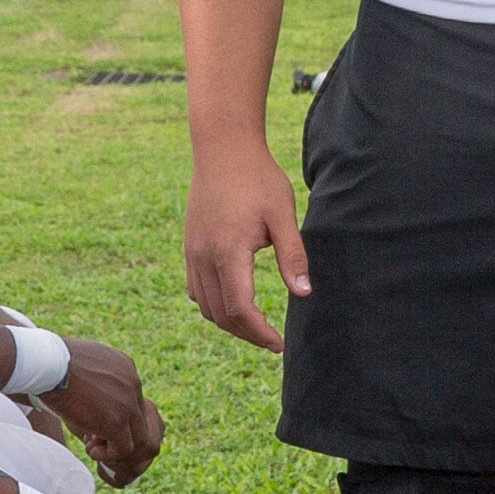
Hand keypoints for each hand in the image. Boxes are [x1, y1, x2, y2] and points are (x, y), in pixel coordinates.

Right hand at [41, 337, 164, 483]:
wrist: (48, 365)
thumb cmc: (53, 362)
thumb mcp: (82, 364)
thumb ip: (92, 378)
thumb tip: (83, 389)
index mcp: (125, 368)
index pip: (131, 398)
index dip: (115, 413)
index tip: (93, 418)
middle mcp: (133, 384)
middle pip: (138, 418)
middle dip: (118, 431)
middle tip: (94, 436)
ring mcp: (128, 404)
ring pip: (136, 436)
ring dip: (116, 445)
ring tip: (93, 447)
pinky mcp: (117, 423)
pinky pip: (124, 448)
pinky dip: (109, 454)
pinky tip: (91, 451)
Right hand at [184, 138, 309, 351]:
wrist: (223, 150)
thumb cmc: (258, 179)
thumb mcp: (283, 215)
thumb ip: (293, 256)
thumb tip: (304, 293)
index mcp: (228, 252)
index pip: (241, 309)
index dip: (260, 333)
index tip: (280, 343)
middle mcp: (204, 258)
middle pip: (221, 315)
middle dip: (247, 334)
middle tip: (272, 340)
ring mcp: (193, 254)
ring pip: (205, 307)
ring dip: (230, 323)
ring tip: (256, 326)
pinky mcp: (190, 248)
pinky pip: (196, 291)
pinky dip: (213, 306)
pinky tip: (233, 303)